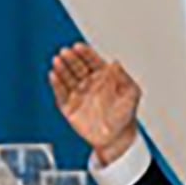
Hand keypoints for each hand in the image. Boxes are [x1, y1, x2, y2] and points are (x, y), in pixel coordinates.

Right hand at [49, 43, 141, 162]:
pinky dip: (56, 85)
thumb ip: (124, 77)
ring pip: (67, 78)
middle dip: (71, 58)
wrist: (116, 137)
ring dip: (61, 68)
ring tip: (57, 61)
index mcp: (103, 77)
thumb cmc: (125, 116)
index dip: (85, 53)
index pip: (92, 61)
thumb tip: (116, 63)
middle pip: (77, 66)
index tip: (79, 46)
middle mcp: (89, 83)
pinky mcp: (69, 107)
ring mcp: (78, 94)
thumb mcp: (132, 94)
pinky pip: (60, 94)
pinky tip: (53, 75)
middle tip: (65, 52)